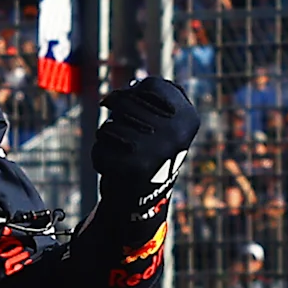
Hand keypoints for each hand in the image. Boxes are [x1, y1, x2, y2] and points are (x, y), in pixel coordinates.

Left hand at [94, 77, 201, 222]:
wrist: (144, 203)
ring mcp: (153, 149)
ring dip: (107, 139)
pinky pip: (99, 148)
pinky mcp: (131, 167)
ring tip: (124, 154)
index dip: (133, 92)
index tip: (130, 102)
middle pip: (124, 102)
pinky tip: (115, 169)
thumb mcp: (166, 125)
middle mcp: (175, 132)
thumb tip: (134, 85)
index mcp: (188, 118)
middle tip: (122, 134)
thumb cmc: (150, 155)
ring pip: (108, 126)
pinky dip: (101, 157)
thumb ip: (156, 99)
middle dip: (115, 115)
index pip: (151, 85)